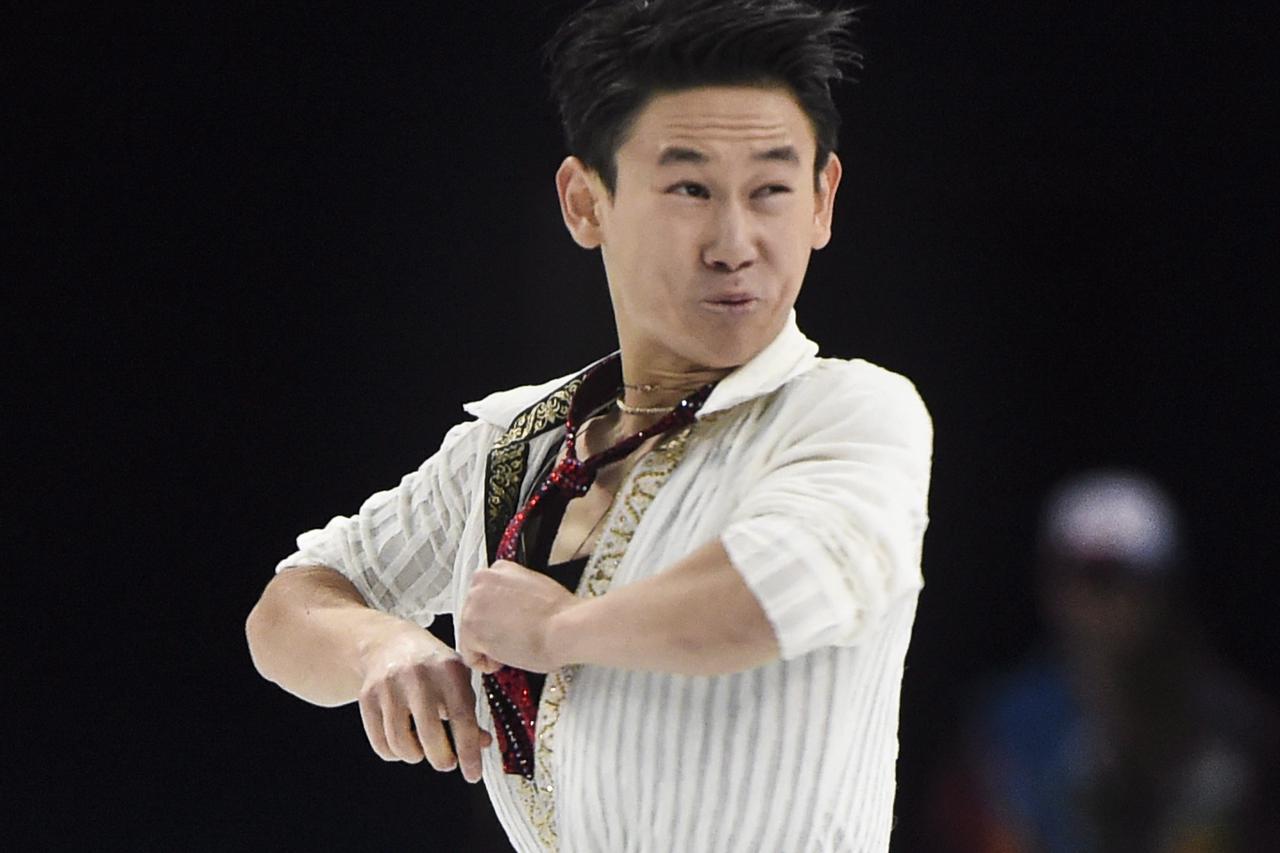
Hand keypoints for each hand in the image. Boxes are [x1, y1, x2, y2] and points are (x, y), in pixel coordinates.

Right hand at [356, 623, 492, 781]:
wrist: (389, 643)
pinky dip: (393, 753)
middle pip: (430, 734)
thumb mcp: (458, 678)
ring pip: (401, 743)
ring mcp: (389, 685)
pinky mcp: (367, 697)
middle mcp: (418, 675)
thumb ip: (470, 711)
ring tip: (422, 750)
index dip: (469, 751)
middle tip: (446, 762)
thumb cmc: (432, 666)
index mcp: (448, 668)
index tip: (473, 775)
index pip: (462, 718)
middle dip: (442, 759)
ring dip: (415, 756)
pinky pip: (381, 743)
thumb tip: (483, 744)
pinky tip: (403, 744)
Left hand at [458, 560, 577, 673]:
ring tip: (512, 648)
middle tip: (512, 638)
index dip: (498, 614)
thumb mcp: (535, 586)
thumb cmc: (559, 613)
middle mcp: (480, 583)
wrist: (564, 627)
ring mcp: (472, 606)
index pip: (485, 595)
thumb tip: (509, 609)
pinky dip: (485, 663)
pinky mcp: (470, 631)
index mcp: (498, 569)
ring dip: (488, 646)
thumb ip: (513, 592)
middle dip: (490, 629)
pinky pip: (470, 655)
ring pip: (470, 634)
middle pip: (474, 613)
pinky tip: (504, 659)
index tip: (508, 623)